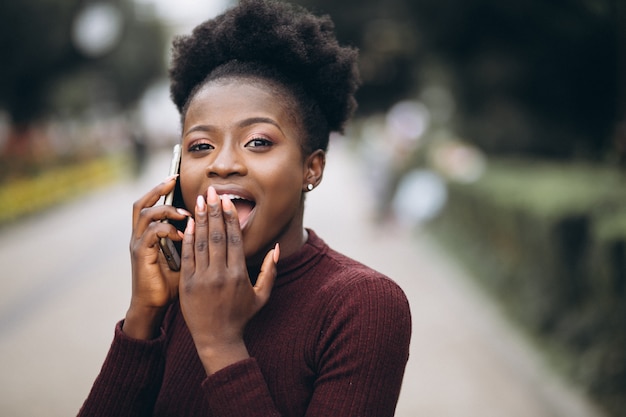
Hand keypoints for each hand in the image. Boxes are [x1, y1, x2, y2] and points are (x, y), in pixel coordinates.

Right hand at [125, 176, 189, 338]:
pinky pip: (151, 233)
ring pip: (145, 213)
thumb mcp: (186, 257)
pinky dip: (167, 229)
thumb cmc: (172, 282)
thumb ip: (195, 241)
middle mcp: (140, 235)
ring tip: (186, 212)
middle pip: (142, 203)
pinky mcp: (140, 255)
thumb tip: (217, 227)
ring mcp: (138, 244)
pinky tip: (183, 233)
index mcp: (150, 233)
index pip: (154, 203)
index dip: (163, 189)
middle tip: (174, 178)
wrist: (155, 305)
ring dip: (166, 209)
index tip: (179, 178)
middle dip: (158, 188)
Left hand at [179, 186, 278, 373]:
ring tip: (199, 200)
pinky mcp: (188, 284)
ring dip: (201, 219)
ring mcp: (202, 279)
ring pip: (202, 242)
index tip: (227, 201)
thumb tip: (277, 248)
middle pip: (217, 236)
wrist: (217, 339)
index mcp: (239, 274)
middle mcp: (221, 274)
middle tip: (211, 191)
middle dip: (214, 211)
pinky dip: (188, 238)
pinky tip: (189, 223)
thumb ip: (270, 270)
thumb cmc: (241, 316)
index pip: (234, 239)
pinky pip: (188, 256)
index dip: (230, 218)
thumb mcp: (261, 295)